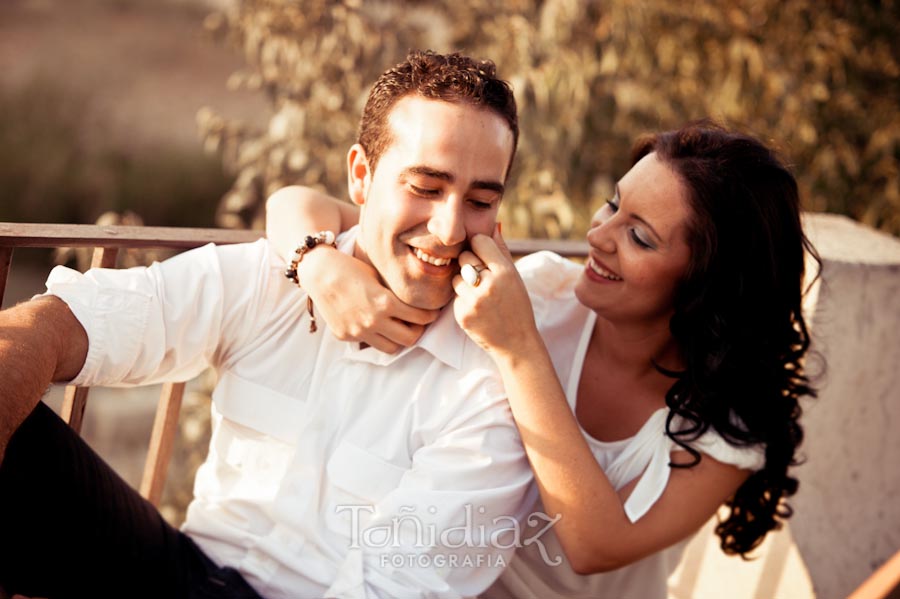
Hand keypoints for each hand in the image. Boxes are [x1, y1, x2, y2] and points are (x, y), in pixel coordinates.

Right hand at [297, 247, 438, 351]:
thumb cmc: (351, 269)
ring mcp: (358, 331)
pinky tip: (375, 325)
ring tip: (397, 328)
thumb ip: (394, 295)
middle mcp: (373, 321)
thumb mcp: (379, 278)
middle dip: (418, 331)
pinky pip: (369, 343)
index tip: (432, 313)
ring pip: (391, 348)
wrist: (320, 272)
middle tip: (417, 324)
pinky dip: (375, 336)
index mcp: (386, 303)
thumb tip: (413, 306)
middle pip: (410, 339)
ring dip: (397, 339)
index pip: (420, 318)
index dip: (430, 316)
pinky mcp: (345, 336)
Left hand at [452, 227, 540, 355]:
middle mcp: (488, 284)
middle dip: (470, 263)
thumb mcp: (515, 277)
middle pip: (464, 256)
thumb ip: (501, 250)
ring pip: (456, 276)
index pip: (480, 241)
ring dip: (464, 282)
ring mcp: (474, 300)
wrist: (516, 342)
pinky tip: (477, 309)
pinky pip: (455, 295)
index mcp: (505, 272)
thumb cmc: (517, 305)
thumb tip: (494, 224)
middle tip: (482, 277)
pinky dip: (463, 299)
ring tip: (480, 295)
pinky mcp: (462, 314)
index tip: (484, 255)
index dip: (480, 246)